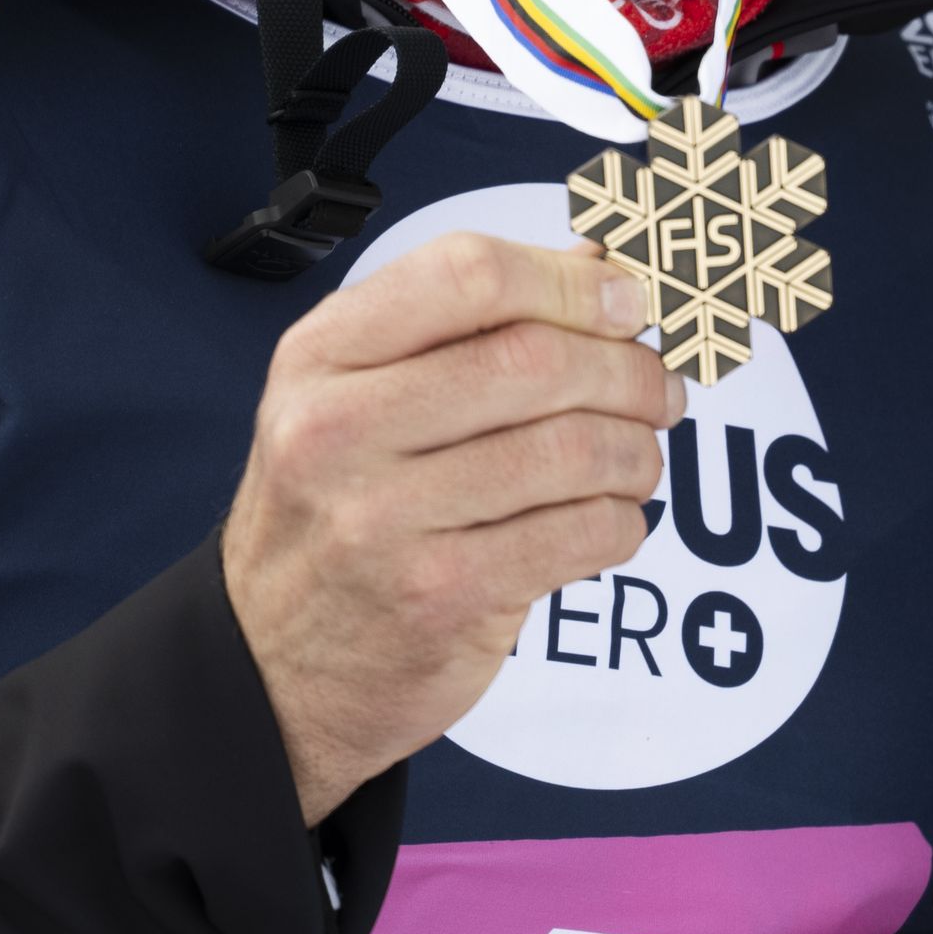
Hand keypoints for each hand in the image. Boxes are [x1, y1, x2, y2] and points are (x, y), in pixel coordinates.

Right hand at [222, 231, 684, 821]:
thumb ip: (469, 326)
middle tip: (659, 391)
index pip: (469, 275)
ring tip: (638, 458)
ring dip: (636, 450)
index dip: (572, 282)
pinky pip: (581, 533)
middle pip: (536, 359)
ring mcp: (382, 519)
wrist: (274, 668)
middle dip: (627, 371)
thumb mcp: (360, 396)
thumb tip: (606, 265)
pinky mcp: (439, 596)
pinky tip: (608, 520)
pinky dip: (622, 521)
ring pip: (571, 448)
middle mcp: (338, 429)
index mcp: (322, 355)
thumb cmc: (339, 510)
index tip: (626, 304)